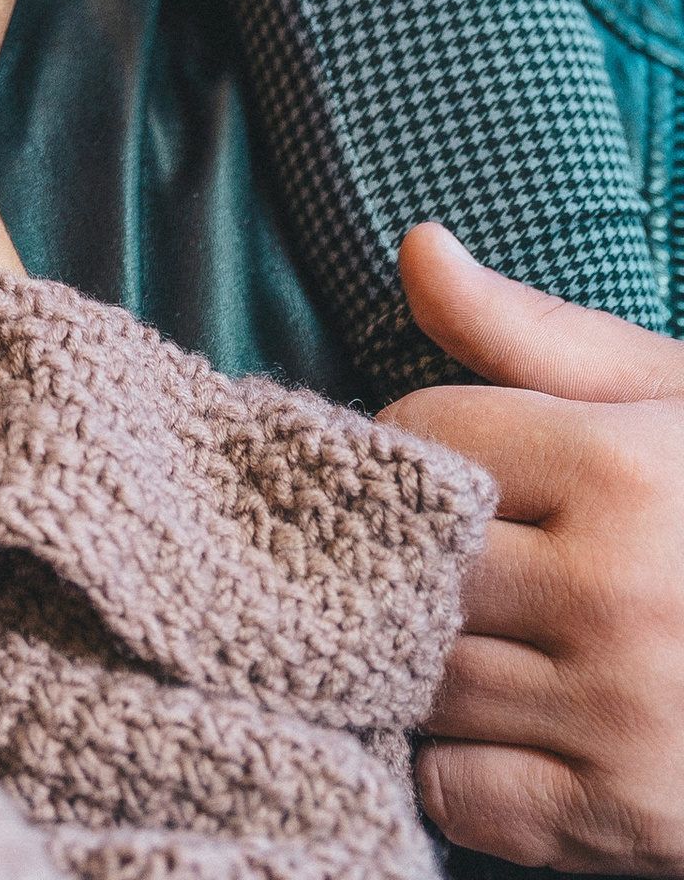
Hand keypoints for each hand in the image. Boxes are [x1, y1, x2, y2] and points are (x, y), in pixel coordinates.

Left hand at [381, 223, 683, 872]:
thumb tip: (416, 244)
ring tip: (465, 633)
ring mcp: (621, 720)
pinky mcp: (623, 823)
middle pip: (412, 561)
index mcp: (624, 472)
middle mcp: (618, 596)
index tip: (450, 465)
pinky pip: (460, 794)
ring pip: (423, 680)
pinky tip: (497, 725)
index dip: (417, 442)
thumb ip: (532, 331)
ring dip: (420, 662)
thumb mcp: (667, 398)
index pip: (424, 434)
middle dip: (408, 554)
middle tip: (442, 554)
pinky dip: (454, 766)